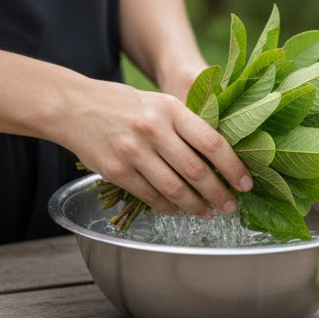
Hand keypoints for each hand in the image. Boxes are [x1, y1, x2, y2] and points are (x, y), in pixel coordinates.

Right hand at [55, 77, 252, 216]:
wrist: (72, 106)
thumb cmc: (126, 106)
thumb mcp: (160, 104)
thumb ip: (188, 126)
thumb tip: (224, 158)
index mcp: (170, 110)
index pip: (212, 142)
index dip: (233, 168)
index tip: (246, 184)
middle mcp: (153, 130)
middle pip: (196, 171)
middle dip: (219, 194)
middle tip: (231, 207)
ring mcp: (133, 151)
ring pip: (175, 189)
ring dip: (196, 206)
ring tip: (208, 212)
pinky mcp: (116, 170)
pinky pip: (151, 197)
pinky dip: (169, 208)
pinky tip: (179, 211)